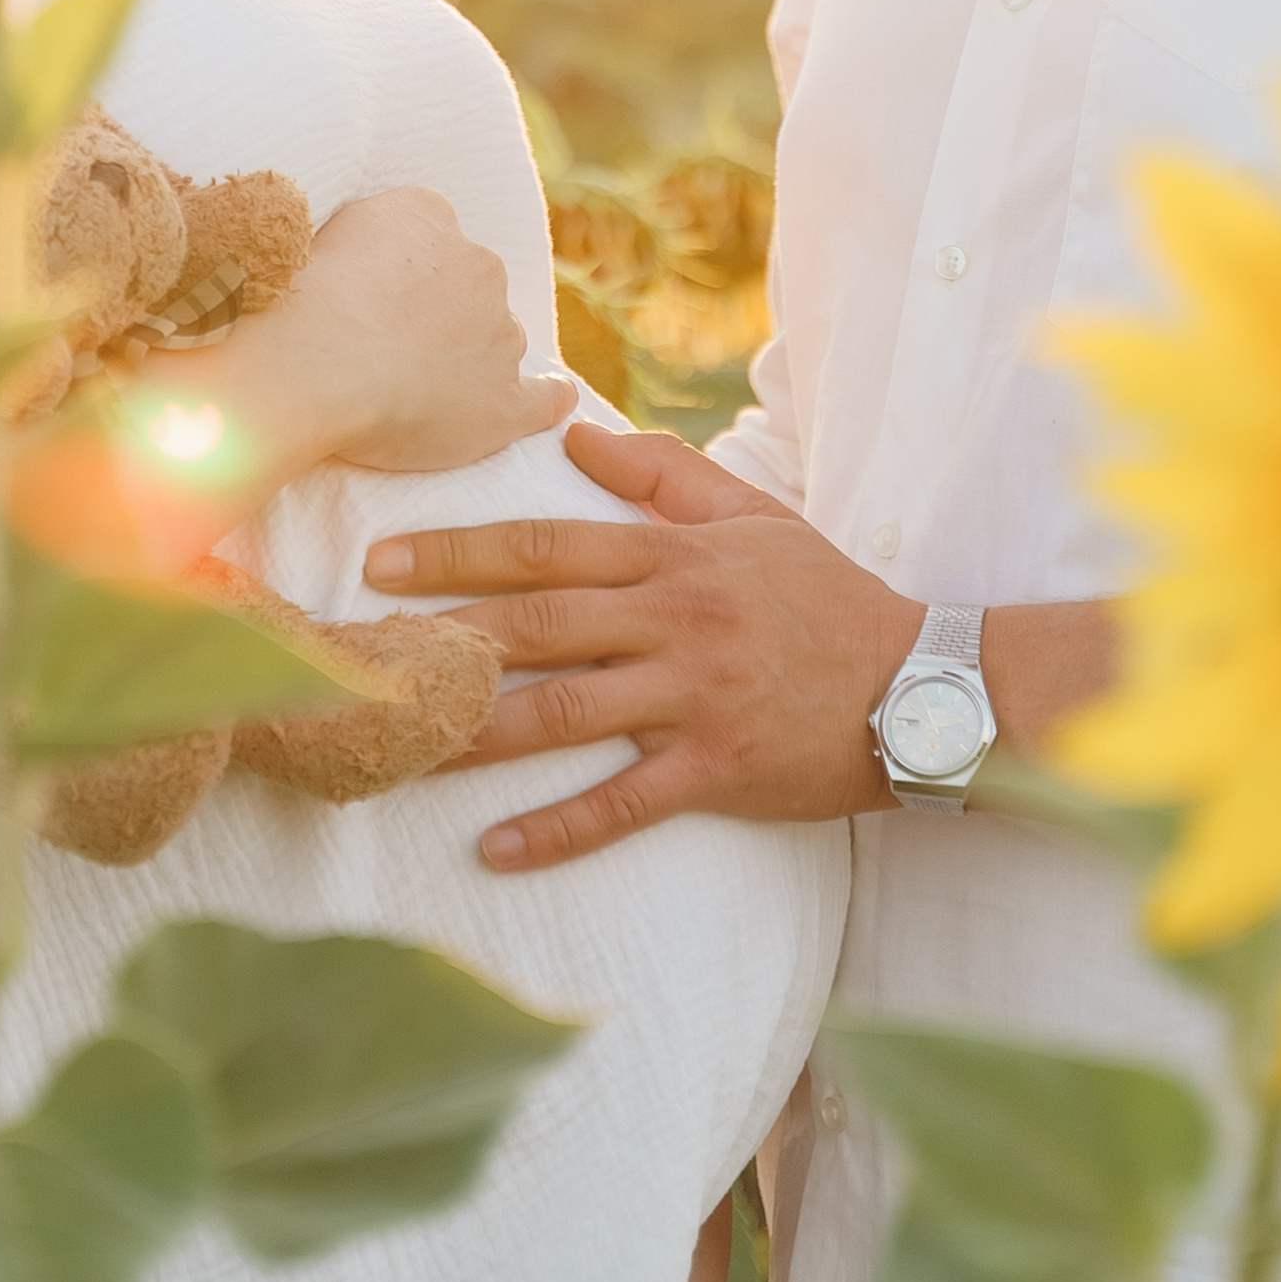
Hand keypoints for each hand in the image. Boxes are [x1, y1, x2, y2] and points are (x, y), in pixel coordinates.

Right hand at [243, 187, 572, 478]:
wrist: (312, 362)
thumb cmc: (295, 301)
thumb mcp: (313, 231)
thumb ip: (351, 235)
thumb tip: (354, 257)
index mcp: (428, 214)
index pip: (428, 235)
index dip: (402, 273)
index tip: (375, 300)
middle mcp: (477, 263)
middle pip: (470, 284)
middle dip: (442, 312)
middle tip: (386, 349)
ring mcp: (498, 333)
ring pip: (498, 337)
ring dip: (472, 356)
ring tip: (422, 391)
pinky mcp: (504, 400)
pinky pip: (544, 397)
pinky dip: (547, 399)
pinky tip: (549, 401)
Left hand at [363, 421, 1117, 867]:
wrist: (924, 684)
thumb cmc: (827, 596)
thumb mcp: (751, 514)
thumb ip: (659, 473)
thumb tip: (572, 432)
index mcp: (674, 559)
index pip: (547, 548)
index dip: (459, 551)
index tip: (382, 560)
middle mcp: (675, 621)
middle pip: (537, 624)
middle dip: (439, 633)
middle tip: (356, 650)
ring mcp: (694, 698)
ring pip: (565, 714)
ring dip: (473, 735)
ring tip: (398, 753)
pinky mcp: (718, 768)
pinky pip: (625, 803)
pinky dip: (558, 829)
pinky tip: (494, 849)